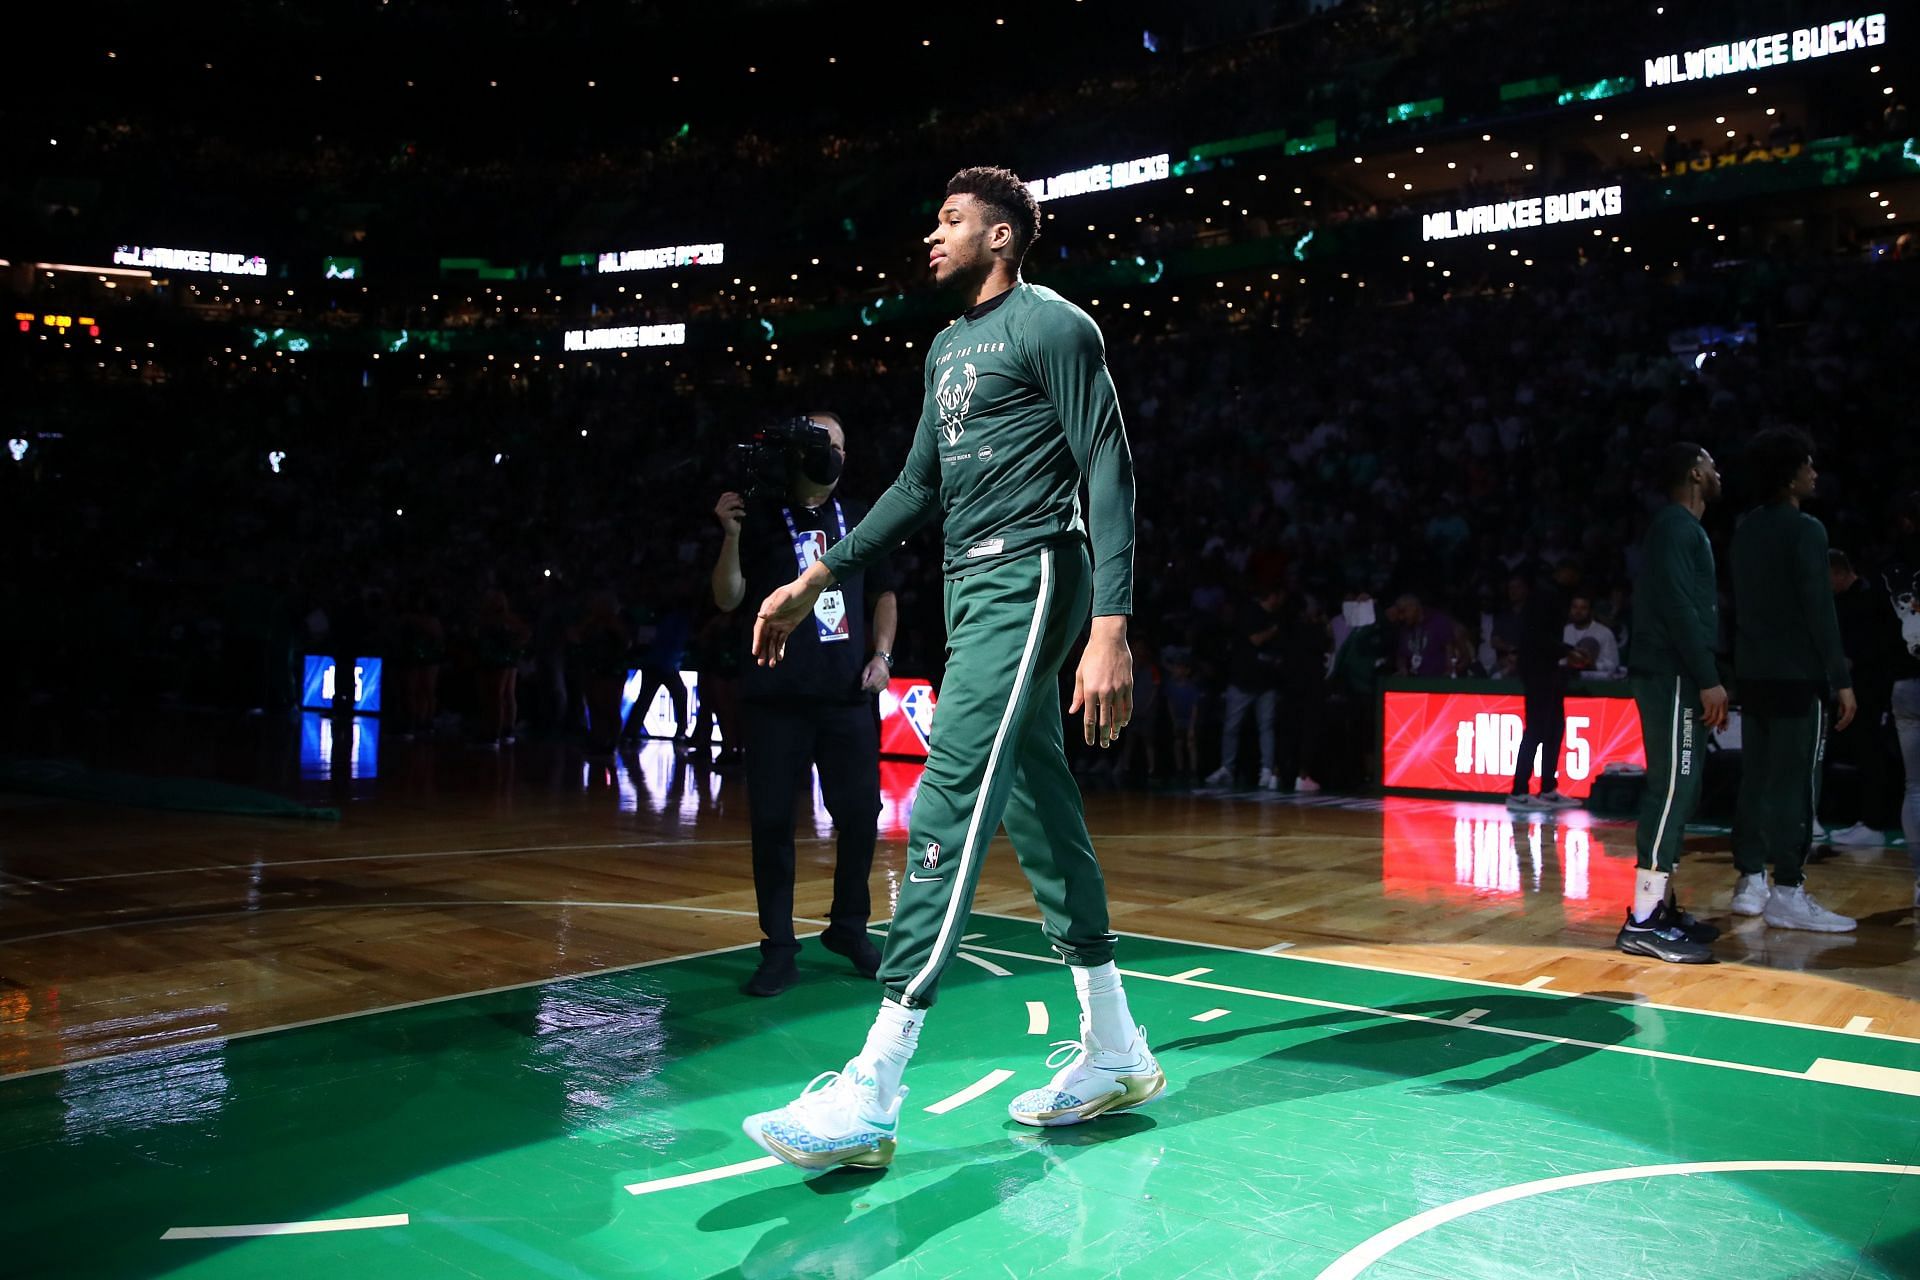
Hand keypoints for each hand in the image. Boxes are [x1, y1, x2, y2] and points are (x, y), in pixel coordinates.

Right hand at [715, 492, 745, 537]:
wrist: (732, 533)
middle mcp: (717, 509)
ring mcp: (720, 513)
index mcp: (718, 507)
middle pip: (728, 498)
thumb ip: (732, 503)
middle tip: (742, 501)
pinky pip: (735, 511)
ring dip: (739, 503)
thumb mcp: (732, 511)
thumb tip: (738, 496)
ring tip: (743, 506)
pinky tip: (744, 514)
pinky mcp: (725, 517)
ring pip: (731, 503)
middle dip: (736, 498)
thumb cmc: (733, 522)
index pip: (723, 496)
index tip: (738, 495)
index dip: (731, 494)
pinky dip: (741, 512)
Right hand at [751, 562, 832, 665]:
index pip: (759, 629)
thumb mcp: (784, 597)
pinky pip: (782, 640)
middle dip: (762, 650)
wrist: (809, 590)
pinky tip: (780, 658)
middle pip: (764, 638)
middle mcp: (771, 618)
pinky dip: (780, 649)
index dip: (757, 641)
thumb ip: (774, 607)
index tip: (755, 652)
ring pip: (773, 641)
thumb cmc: (795, 591)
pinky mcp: (788, 627)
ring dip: (771, 652)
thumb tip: (760, 615)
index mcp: (767, 611)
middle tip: (761, 663)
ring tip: (771, 665)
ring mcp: (779, 623)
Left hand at [860, 656, 891, 694]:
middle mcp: (883, 676)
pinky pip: (883, 688)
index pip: (871, 682)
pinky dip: (878, 689)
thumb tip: (863, 685)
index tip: (862, 687)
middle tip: (866, 686)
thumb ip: (864, 676)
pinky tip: (875, 686)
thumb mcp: (866, 668)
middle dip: (869, 688)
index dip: (866, 686)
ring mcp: (886, 679)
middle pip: (875, 686)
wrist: (882, 661)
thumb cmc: (874, 664)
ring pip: (879, 688)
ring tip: (870, 686)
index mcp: (877, 672)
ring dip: (873, 689)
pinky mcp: (888, 681)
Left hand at [1071, 617, 1133, 747]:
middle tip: (1104, 744)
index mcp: (1090, 691)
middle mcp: (1105, 693)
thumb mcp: (1080, 674)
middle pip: (1105, 721)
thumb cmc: (1091, 656)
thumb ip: (1078, 695)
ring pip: (1118, 715)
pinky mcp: (1128, 685)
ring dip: (1116, 728)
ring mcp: (1118, 689)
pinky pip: (1128, 705)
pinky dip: (1126, 716)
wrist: (1109, 640)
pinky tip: (1124, 722)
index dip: (1090, 733)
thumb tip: (1073, 712)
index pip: (1089, 718)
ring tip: (1114, 736)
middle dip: (1104, 735)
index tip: (1090, 742)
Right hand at [1699, 684, 1728, 730]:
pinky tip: (1701, 718)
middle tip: (1711, 726)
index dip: (1723, 721)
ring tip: (1705, 723)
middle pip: (1720, 717)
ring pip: (1713, 717)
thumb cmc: (1712, 685)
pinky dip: (1704, 718)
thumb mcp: (1720, 693)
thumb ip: (1720, 700)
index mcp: (1725, 701)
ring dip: (1709, 722)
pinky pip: (1707, 714)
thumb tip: (1717, 706)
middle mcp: (1721, 704)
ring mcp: (1715, 704)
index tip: (1720, 725)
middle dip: (1716, 724)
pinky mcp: (1708, 703)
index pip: (1725, 714)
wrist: (1708, 680)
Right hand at [1833, 686, 1857, 731]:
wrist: (1843, 687)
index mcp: (1852, 708)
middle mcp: (1853, 708)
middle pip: (1849, 719)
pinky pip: (1846, 715)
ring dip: (1842, 724)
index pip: (1849, 718)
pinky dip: (1843, 720)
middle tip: (1838, 729)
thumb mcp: (1841, 703)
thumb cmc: (1842, 693)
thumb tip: (1839, 716)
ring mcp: (1852, 708)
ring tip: (1837, 727)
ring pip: (1848, 719)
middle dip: (1843, 725)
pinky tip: (1839, 722)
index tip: (1839, 726)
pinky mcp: (1849, 707)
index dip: (1844, 723)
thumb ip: (1841, 710)